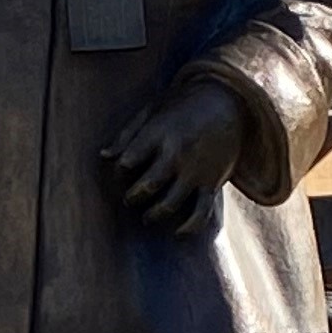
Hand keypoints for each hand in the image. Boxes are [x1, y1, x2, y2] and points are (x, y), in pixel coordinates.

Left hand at [101, 76, 243, 237]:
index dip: (119, 172)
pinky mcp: (212, 183)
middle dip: (133, 197)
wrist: (227, 101)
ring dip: (154, 215)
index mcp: (158, 134)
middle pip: (147, 186)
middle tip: (130, 199)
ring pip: (169, 204)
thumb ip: (127, 134)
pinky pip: (201, 214)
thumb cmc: (182, 106)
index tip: (123, 174)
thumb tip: (104, 156)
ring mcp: (195, 171)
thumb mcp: (151, 111)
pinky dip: (189, 228)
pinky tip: (178, 232)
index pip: (127, 163)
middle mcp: (177, 154)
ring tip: (148, 216)